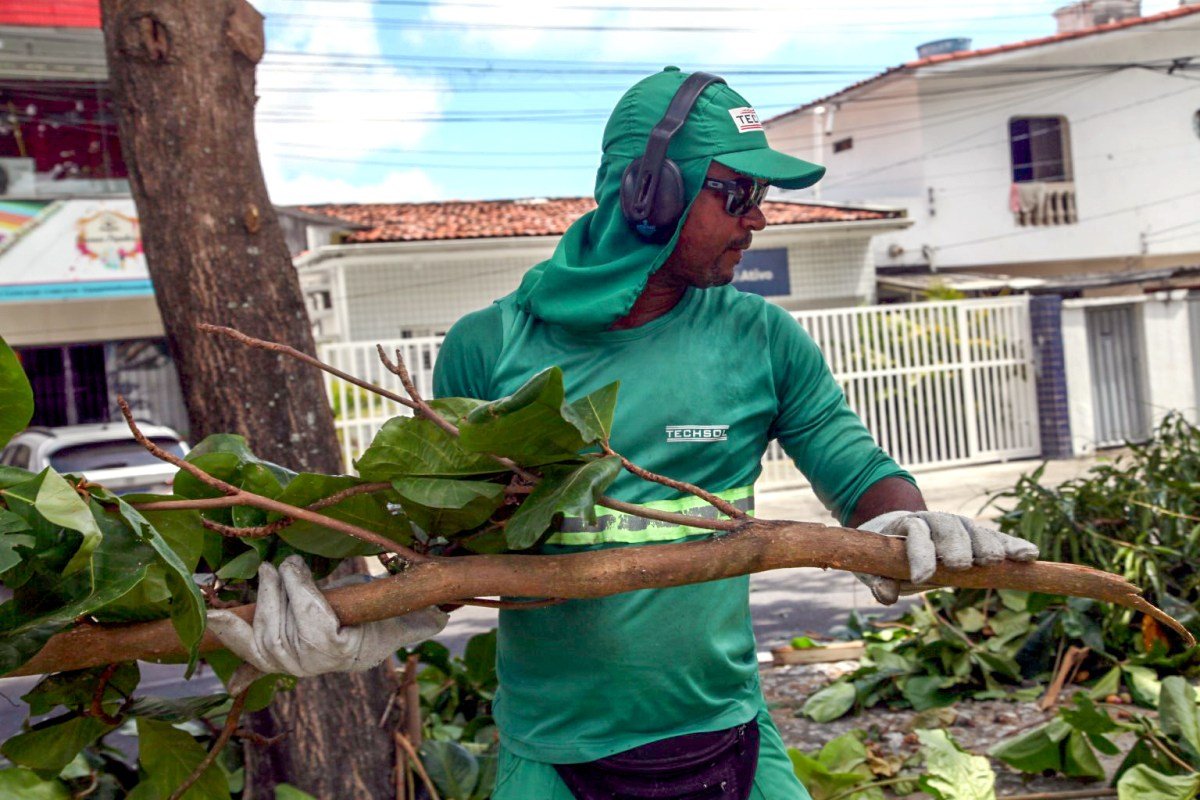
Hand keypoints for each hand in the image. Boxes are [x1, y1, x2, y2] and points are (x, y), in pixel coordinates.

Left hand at [206, 555, 447, 676]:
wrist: (363, 644)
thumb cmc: (383, 622)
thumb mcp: (403, 617)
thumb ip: (419, 618)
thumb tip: (439, 613)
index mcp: (343, 652)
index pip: (314, 627)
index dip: (299, 594)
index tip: (292, 564)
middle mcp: (311, 666)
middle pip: (282, 634)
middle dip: (275, 596)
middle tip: (277, 566)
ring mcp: (288, 666)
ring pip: (262, 640)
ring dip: (258, 605)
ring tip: (263, 575)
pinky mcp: (271, 659)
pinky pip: (245, 651)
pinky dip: (228, 632)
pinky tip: (211, 616)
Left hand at [855, 510, 1038, 604]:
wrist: (901, 533)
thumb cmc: (888, 556)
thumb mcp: (876, 568)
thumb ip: (879, 580)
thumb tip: (885, 595)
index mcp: (906, 526)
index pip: (915, 535)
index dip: (920, 555)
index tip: (923, 578)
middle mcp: (934, 521)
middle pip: (948, 528)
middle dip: (956, 546)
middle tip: (963, 564)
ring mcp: (958, 527)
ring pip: (974, 530)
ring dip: (987, 544)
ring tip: (997, 561)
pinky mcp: (978, 536)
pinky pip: (997, 538)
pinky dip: (1013, 546)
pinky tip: (1030, 555)